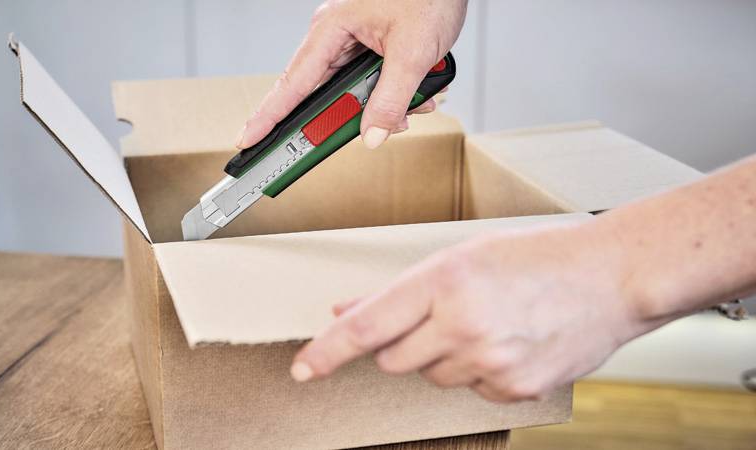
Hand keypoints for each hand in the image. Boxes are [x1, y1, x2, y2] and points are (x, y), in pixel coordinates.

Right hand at [238, 0, 467, 149]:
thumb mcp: (412, 52)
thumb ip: (391, 99)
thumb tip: (372, 135)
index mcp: (331, 29)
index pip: (292, 83)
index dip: (269, 115)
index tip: (249, 138)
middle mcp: (336, 37)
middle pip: (324, 94)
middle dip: (353, 116)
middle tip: (368, 133)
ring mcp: (353, 42)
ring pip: (356, 92)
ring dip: (386, 105)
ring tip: (417, 100)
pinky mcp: (372, 47)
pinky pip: (375, 82)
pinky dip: (397, 93)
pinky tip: (422, 90)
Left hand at [290, 221, 654, 401]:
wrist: (612, 277)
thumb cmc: (538, 255)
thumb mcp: (463, 257)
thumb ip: (399, 290)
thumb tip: (346, 309)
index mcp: (444, 279)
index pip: (367, 326)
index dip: (327, 350)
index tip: (303, 369)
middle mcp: (463, 324)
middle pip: (393, 359)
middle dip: (403, 343)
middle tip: (441, 316)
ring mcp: (491, 362)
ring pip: (432, 376)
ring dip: (444, 356)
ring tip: (487, 323)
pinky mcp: (514, 389)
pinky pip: (471, 391)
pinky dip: (478, 373)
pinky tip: (508, 342)